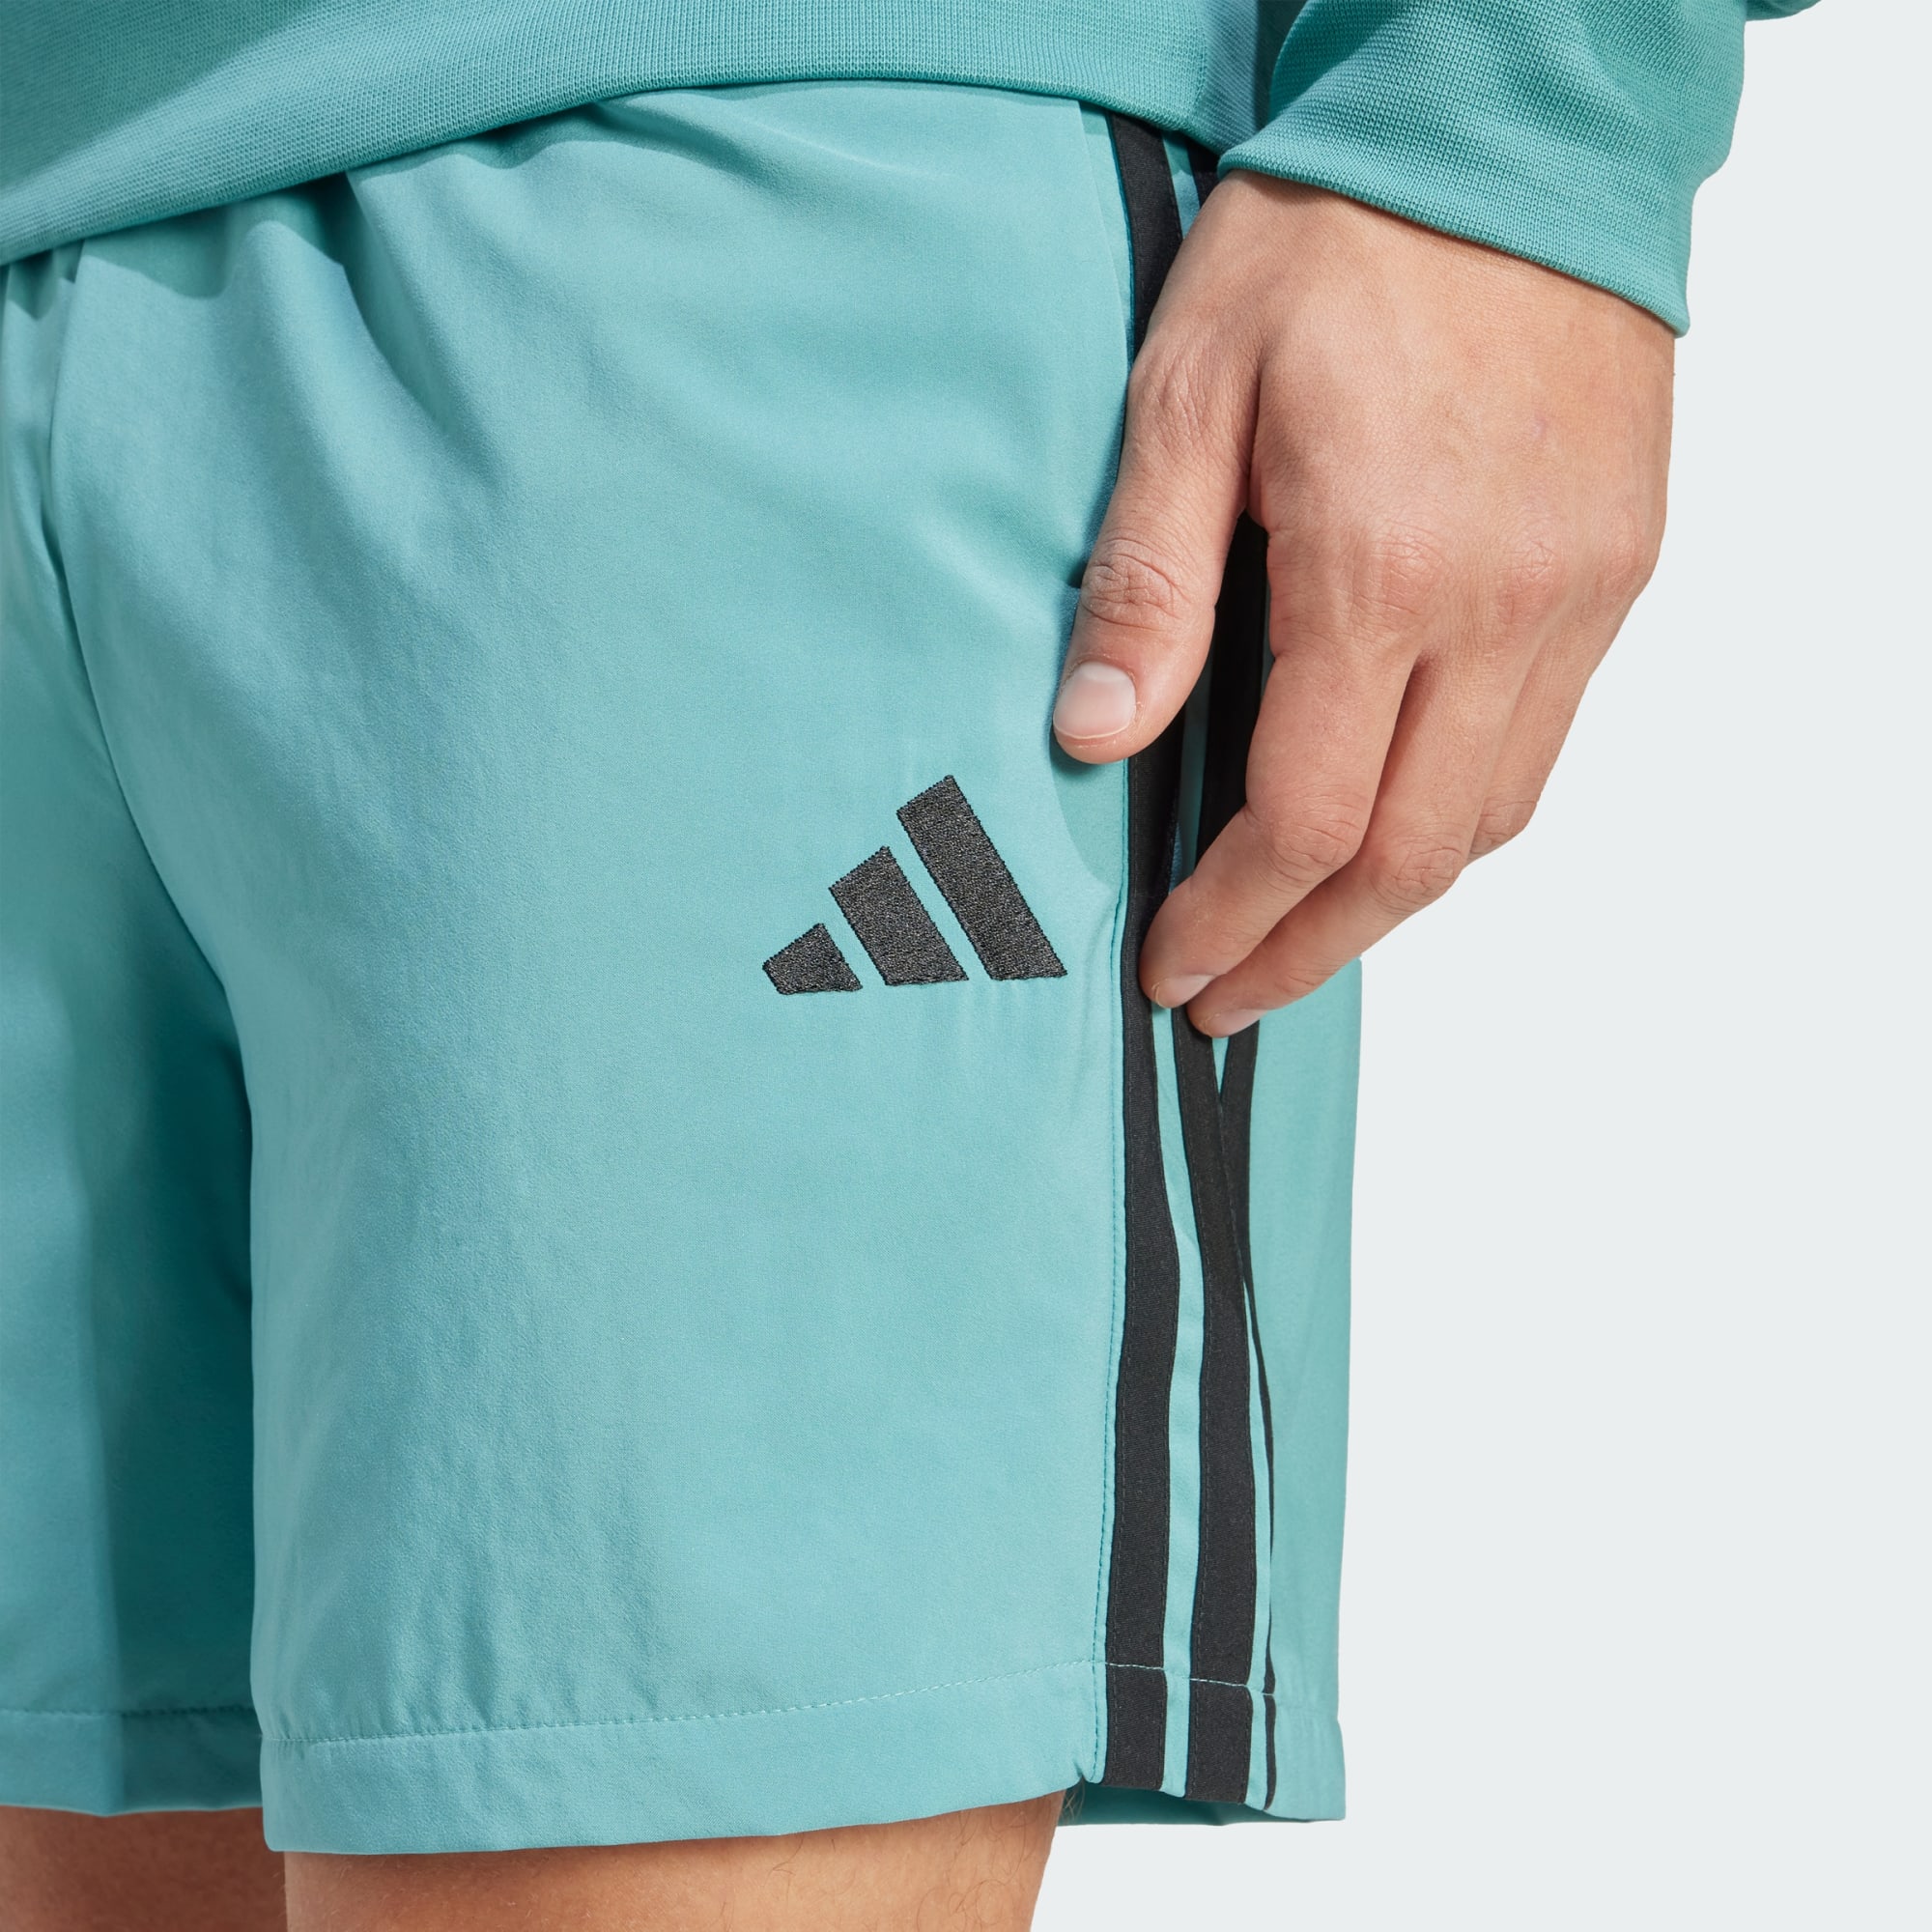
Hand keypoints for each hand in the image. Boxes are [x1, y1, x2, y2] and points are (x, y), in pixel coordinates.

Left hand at [1052, 177, 1673, 1032]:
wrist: (1510, 130)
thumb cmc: (1337, 238)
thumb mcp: (1188, 389)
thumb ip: (1145, 579)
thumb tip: (1093, 737)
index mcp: (1381, 571)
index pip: (1304, 820)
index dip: (1232, 919)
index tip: (1177, 967)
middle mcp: (1503, 606)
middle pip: (1410, 859)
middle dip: (1309, 951)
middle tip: (1232, 997)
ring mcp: (1578, 594)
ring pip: (1493, 818)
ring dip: (1390, 901)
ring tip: (1301, 932)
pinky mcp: (1619, 568)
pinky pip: (1545, 742)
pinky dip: (1463, 813)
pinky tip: (1393, 819)